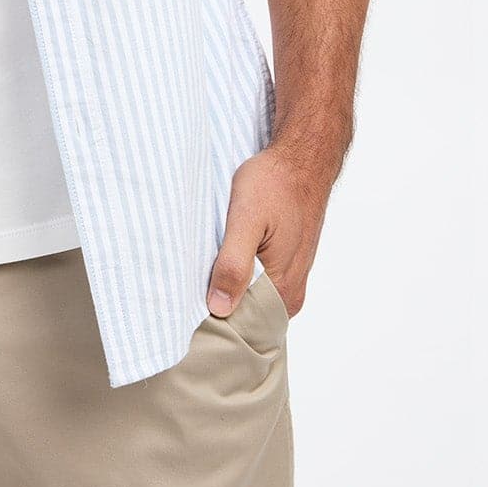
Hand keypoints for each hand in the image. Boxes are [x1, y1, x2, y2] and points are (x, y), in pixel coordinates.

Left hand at [205, 139, 331, 320]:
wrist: (301, 159)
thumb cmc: (275, 184)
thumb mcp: (246, 219)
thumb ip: (233, 264)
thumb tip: (219, 307)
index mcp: (283, 289)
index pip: (242, 327)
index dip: (212, 320)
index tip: (186, 309)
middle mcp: (290, 293)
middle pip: (246, 316)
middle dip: (217, 306)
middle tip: (187, 288)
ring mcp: (290, 280)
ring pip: (250, 300)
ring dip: (227, 290)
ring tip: (201, 273)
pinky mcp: (285, 266)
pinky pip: (257, 285)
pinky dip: (238, 277)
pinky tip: (221, 262)